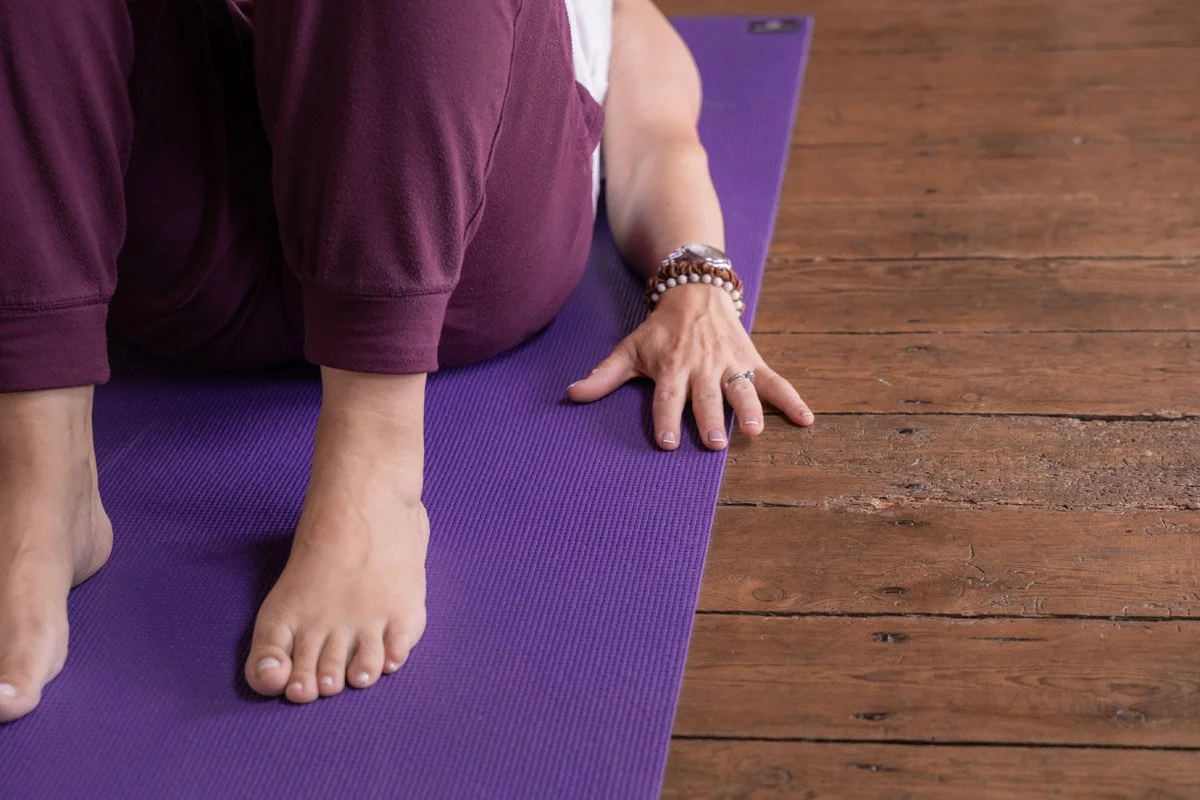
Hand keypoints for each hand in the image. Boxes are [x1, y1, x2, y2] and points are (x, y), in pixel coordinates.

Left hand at [566, 283, 813, 449]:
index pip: (666, 398)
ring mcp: (730, 364)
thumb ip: (603, 375)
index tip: (668, 443)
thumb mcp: (629, 348)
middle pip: (706, 397)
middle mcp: (702, 367)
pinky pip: (775, 382)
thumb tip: (571, 394)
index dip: (665, 420)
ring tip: (754, 431)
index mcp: (671, 367)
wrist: (694, 290)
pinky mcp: (752, 361)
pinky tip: (807, 421)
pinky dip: (792, 400)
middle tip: (714, 442)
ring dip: (749, 409)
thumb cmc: (659, 329)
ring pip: (741, 389)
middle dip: (710, 418)